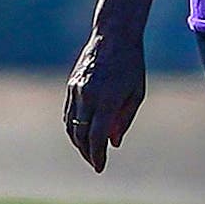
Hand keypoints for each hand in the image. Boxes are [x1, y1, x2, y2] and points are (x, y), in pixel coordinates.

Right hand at [63, 32, 148, 170]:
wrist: (113, 36)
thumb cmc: (131, 65)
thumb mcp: (136, 94)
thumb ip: (124, 120)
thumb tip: (113, 142)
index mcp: (107, 100)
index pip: (97, 137)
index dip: (97, 155)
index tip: (100, 167)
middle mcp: (88, 97)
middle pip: (81, 135)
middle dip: (87, 152)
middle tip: (95, 162)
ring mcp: (77, 90)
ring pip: (71, 125)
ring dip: (78, 142)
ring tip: (88, 151)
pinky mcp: (72, 85)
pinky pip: (68, 113)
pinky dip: (72, 127)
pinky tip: (81, 133)